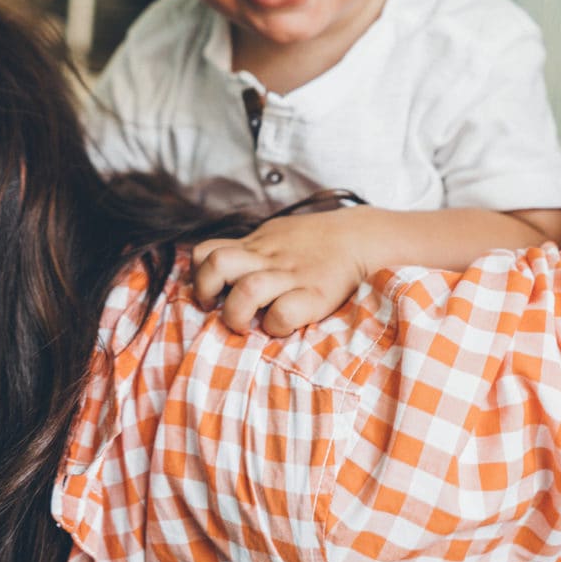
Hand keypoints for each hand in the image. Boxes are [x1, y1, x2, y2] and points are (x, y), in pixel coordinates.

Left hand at [191, 209, 374, 335]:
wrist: (363, 238)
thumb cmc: (315, 242)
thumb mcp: (276, 235)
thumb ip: (251, 250)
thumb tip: (222, 270)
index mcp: (255, 245)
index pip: (206, 251)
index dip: (198, 274)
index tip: (209, 291)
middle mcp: (267, 258)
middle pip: (216, 264)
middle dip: (206, 290)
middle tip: (216, 307)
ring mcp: (291, 276)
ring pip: (246, 290)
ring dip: (236, 313)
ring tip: (244, 323)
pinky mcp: (315, 296)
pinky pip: (282, 313)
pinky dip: (275, 325)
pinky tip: (280, 326)